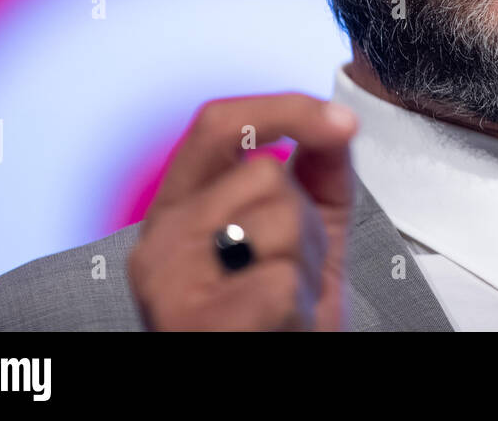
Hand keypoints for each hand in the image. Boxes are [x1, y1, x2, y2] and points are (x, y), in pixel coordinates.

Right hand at [127, 92, 357, 329]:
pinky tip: (278, 326)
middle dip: (304, 220)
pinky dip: (298, 306)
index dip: (283, 110)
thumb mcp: (306, 232)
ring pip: (278, 221)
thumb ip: (318, 170)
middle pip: (263, 174)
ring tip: (283, 301)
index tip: (338, 121)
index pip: (218, 124)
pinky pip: (281, 281)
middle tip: (291, 270)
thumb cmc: (279, 315)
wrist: (264, 388)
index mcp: (179, 207)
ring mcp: (168, 282)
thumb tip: (337, 120)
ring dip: (304, 265)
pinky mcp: (191, 322)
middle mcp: (158, 239)